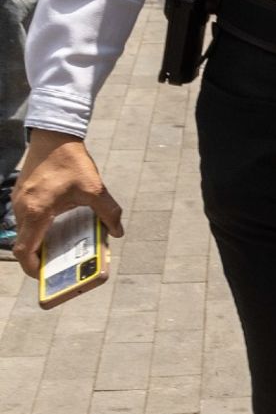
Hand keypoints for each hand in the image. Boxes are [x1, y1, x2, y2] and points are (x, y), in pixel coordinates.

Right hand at [12, 130, 123, 277]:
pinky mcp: (22, 195)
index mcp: (36, 212)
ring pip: (24, 231)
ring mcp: (19, 202)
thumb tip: (118, 231)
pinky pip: (26, 219)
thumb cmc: (71, 161)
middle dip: (40, 258)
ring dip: (39, 242)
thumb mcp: (95, 187)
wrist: (54, 137)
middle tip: (58, 265)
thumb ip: (108, 211)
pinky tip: (58, 226)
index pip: (24, 250)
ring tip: (61, 247)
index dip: (32, 268)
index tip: (45, 276)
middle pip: (24, 244)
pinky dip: (38, 228)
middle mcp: (22, 209)